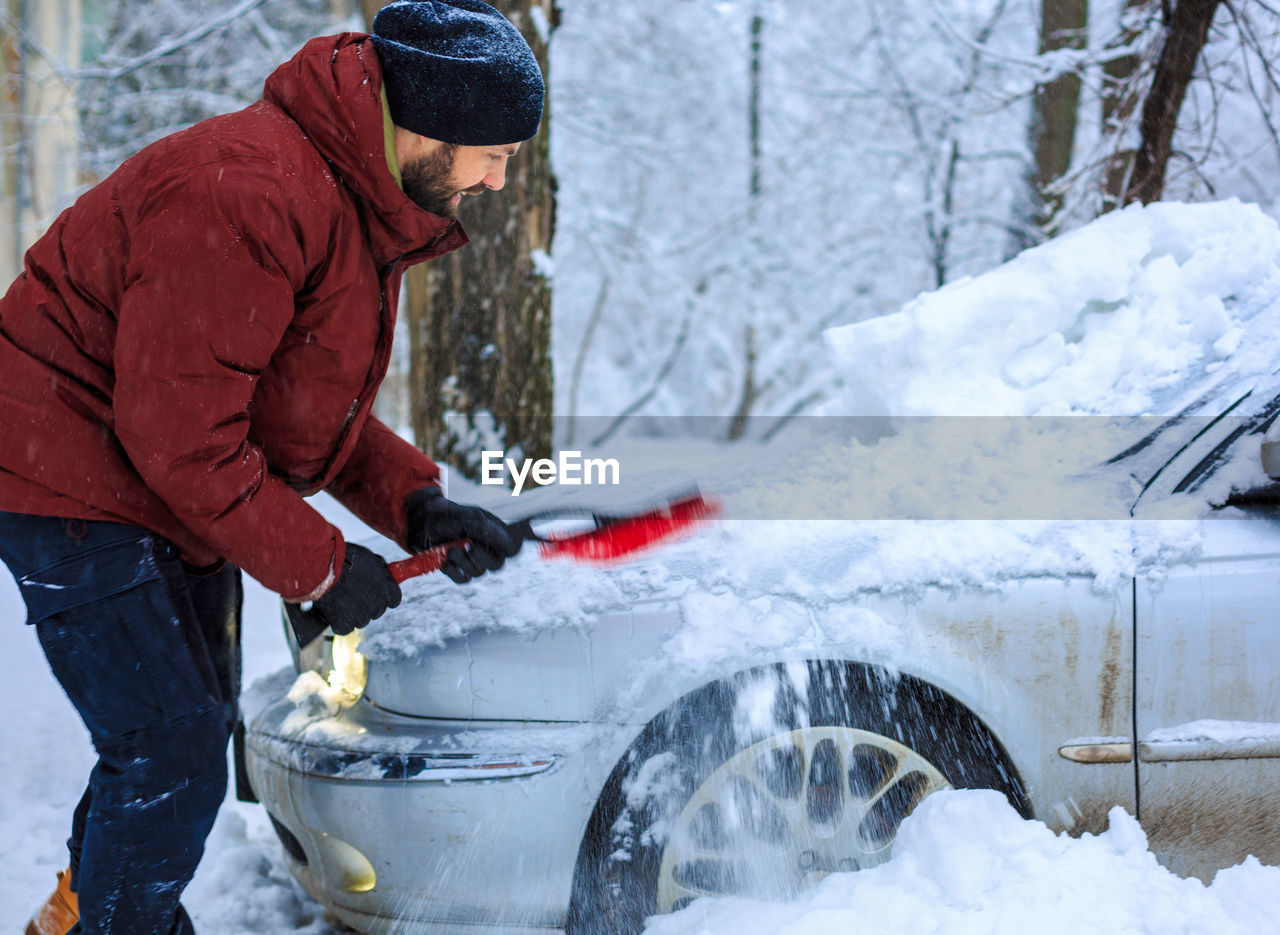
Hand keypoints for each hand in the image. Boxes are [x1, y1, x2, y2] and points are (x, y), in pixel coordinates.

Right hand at [311, 543, 401, 634]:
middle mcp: (376, 603)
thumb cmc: (343, 558)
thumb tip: (387, 573)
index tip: (376, 593)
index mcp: (386, 588)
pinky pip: (345, 628)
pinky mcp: (344, 623)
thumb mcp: (368, 557)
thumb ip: (380, 570)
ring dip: (352, 613)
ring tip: (340, 599)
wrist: (320, 567)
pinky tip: (333, 610)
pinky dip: (339, 622)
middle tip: (353, 594)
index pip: (394, 600)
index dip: (384, 596)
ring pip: (361, 620)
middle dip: (367, 604)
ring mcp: (360, 615)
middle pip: (377, 611)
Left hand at [405, 486, 522, 582]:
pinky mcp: (458, 570)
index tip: (504, 548)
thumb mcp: (465, 518)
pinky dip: (453, 571)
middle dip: (481, 557)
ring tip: (451, 549)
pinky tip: (446, 561)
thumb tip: (509, 541)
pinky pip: (463, 579)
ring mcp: (472, 561)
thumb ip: (485, 529)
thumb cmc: (445, 515)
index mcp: (494, 533)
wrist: (420, 522)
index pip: (513, 548)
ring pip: (479, 572)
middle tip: (468, 546)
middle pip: (497, 565)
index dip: (511, 550)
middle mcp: (486, 548)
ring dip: (464, 562)